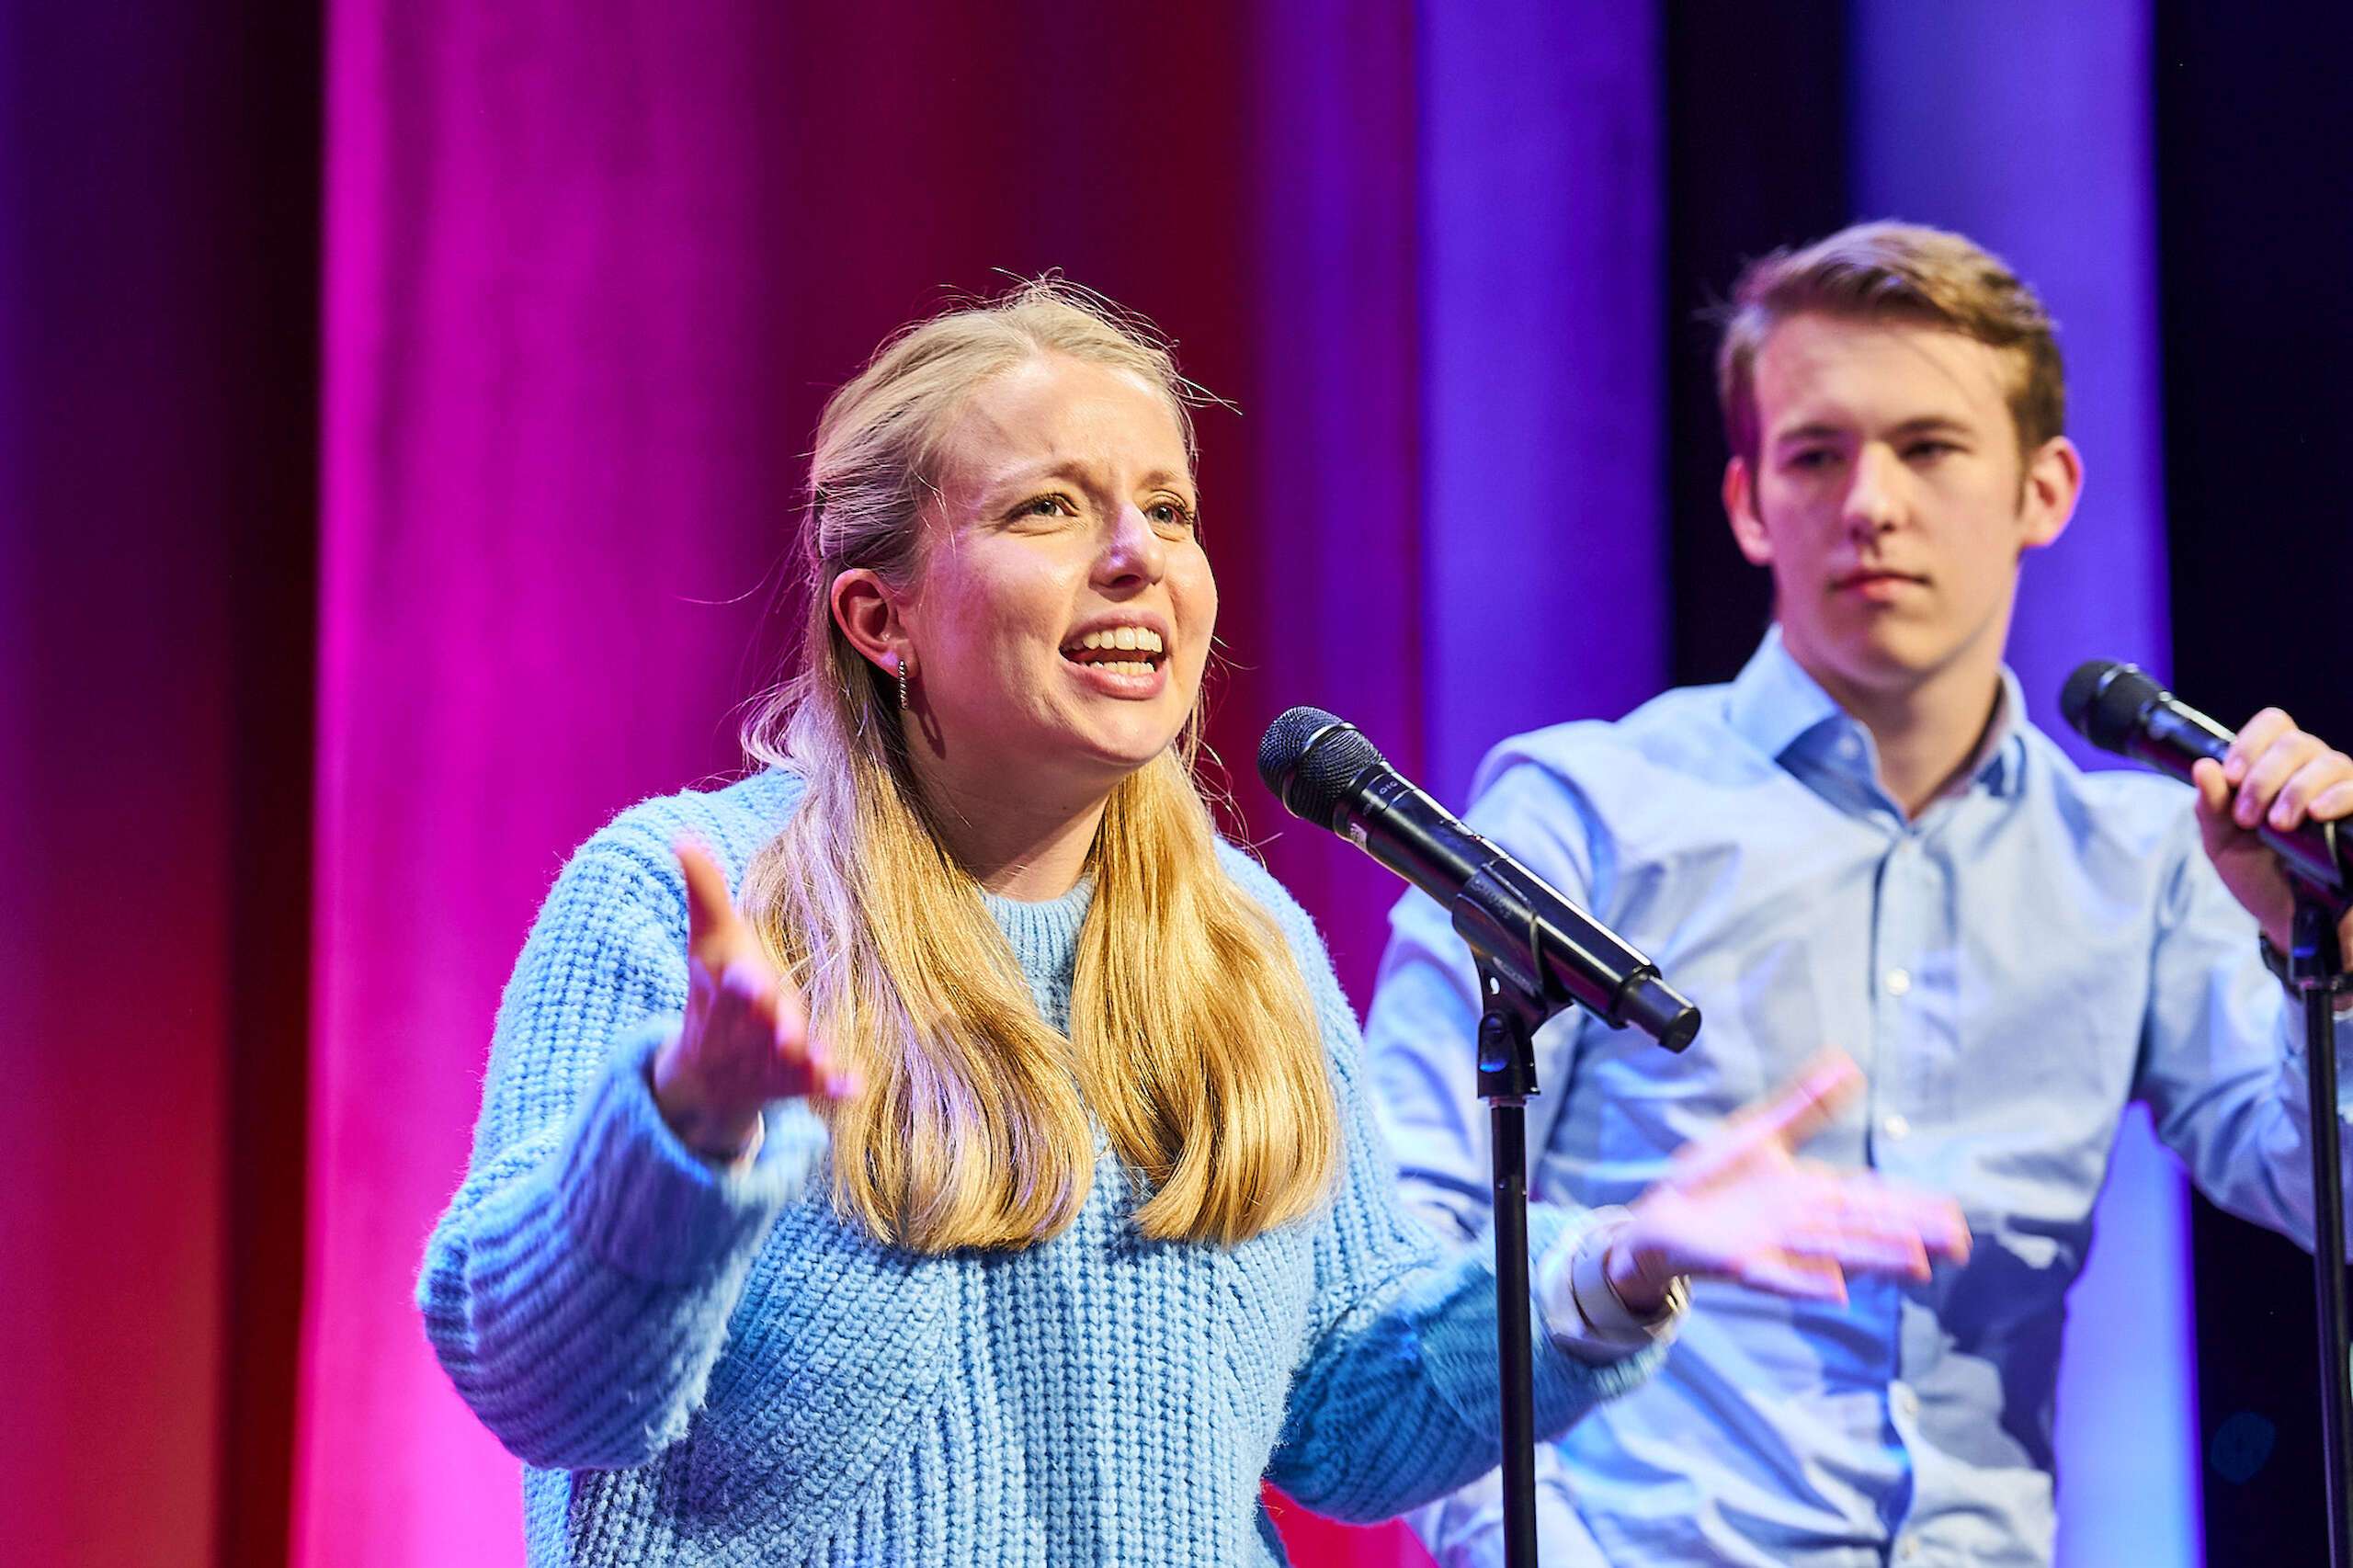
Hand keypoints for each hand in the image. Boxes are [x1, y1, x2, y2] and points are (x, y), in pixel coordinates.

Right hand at [650, 839, 850, 1160]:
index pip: (734, 985)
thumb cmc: (717, 990)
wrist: (707, 1075)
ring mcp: (773, 1059)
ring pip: (789, 1060)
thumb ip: (705, 889)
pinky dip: (834, 1087)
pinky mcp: (796, 1082)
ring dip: (804, 1059)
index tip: (749, 978)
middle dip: (773, 1023)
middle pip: (762, 1025)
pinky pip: (816, 1087)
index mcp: (730, 990)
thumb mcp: (709, 938)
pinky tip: (854, 1087)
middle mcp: (750, 1028)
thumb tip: (681, 833)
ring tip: (821, 1059)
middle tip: (786, 1028)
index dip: (742, 983)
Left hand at [1608, 1052, 1970, 1309]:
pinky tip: (1834, 1290)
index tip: (1953, 1215)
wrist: (1659, 1214)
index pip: (1874, 1199)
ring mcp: (1776, 1246)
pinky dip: (1805, 1284)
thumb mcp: (1762, 1133)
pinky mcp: (1743, 1264)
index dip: (1913, 1207)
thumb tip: (1849, 1064)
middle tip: (1957, 1244)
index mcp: (1814, 1193)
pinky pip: (1779, 1277)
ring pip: (1835, 1252)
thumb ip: (1807, 1105)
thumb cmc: (1716, 1180)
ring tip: (1915, 1264)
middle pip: (1866, 1228)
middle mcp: (1804, 1223)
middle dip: (1910, 1234)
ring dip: (1873, 1258)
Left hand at [2191, 708, 2352, 952]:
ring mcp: (2340, 792)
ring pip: (2329, 761)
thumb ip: (2211, 807)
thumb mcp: (2223, 842)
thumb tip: (2203, 767)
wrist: (2289, 920)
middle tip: (2247, 816)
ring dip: (2294, 789)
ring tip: (2277, 825)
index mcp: (2275, 769)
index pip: (2273, 725)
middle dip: (2263, 776)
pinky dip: (2338, 796)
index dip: (2250, 744)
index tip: (2231, 777)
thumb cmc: (2258, 874)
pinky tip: (2318, 813)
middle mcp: (2312, 772)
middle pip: (2296, 742)